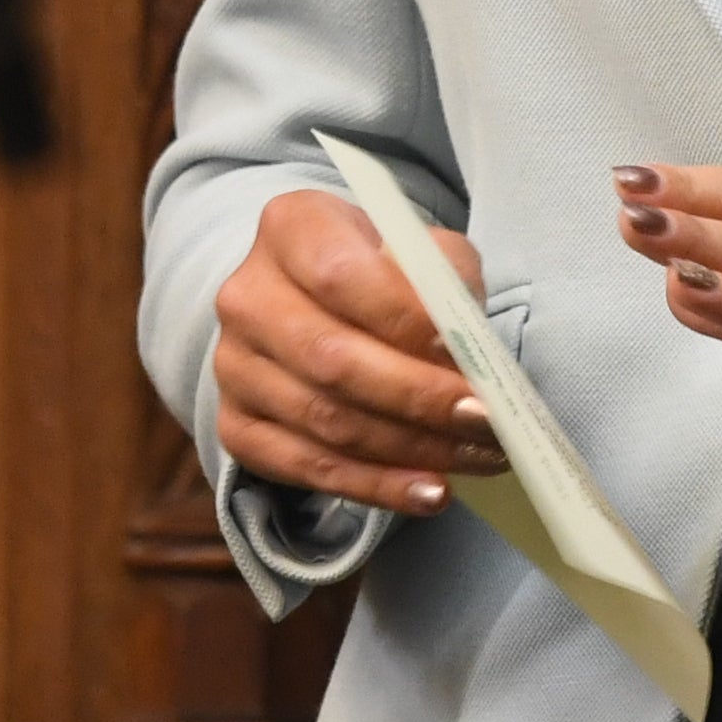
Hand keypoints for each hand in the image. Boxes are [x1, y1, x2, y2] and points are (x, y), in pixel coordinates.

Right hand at [214, 186, 500, 513]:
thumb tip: (468, 348)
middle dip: (420, 398)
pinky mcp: (237, 426)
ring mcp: (233, 366)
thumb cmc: (385, 274)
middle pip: (332, 360)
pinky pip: (308, 469)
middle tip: (488, 421)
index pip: (341, 276)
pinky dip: (377, 487)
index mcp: (290, 229)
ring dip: (412, 449)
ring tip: (478, 457)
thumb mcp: (423, 251)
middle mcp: (246, 296)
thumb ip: (446, 282)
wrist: (319, 305)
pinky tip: (430, 491)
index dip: (406, 320)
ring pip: (326, 421)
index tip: (469, 355)